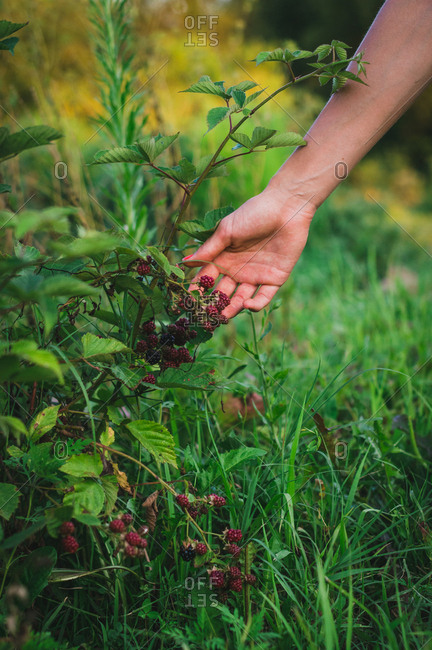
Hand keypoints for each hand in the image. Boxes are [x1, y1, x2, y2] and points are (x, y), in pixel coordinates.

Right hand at [182, 186, 316, 317]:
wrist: (285, 207)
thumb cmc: (253, 214)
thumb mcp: (226, 231)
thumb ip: (208, 250)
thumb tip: (184, 263)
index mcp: (224, 258)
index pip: (207, 279)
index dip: (197, 290)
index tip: (188, 302)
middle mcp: (238, 270)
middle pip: (222, 293)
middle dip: (213, 305)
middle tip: (205, 317)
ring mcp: (256, 276)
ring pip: (241, 299)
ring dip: (232, 309)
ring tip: (223, 317)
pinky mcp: (275, 279)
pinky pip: (264, 297)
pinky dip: (255, 304)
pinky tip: (247, 305)